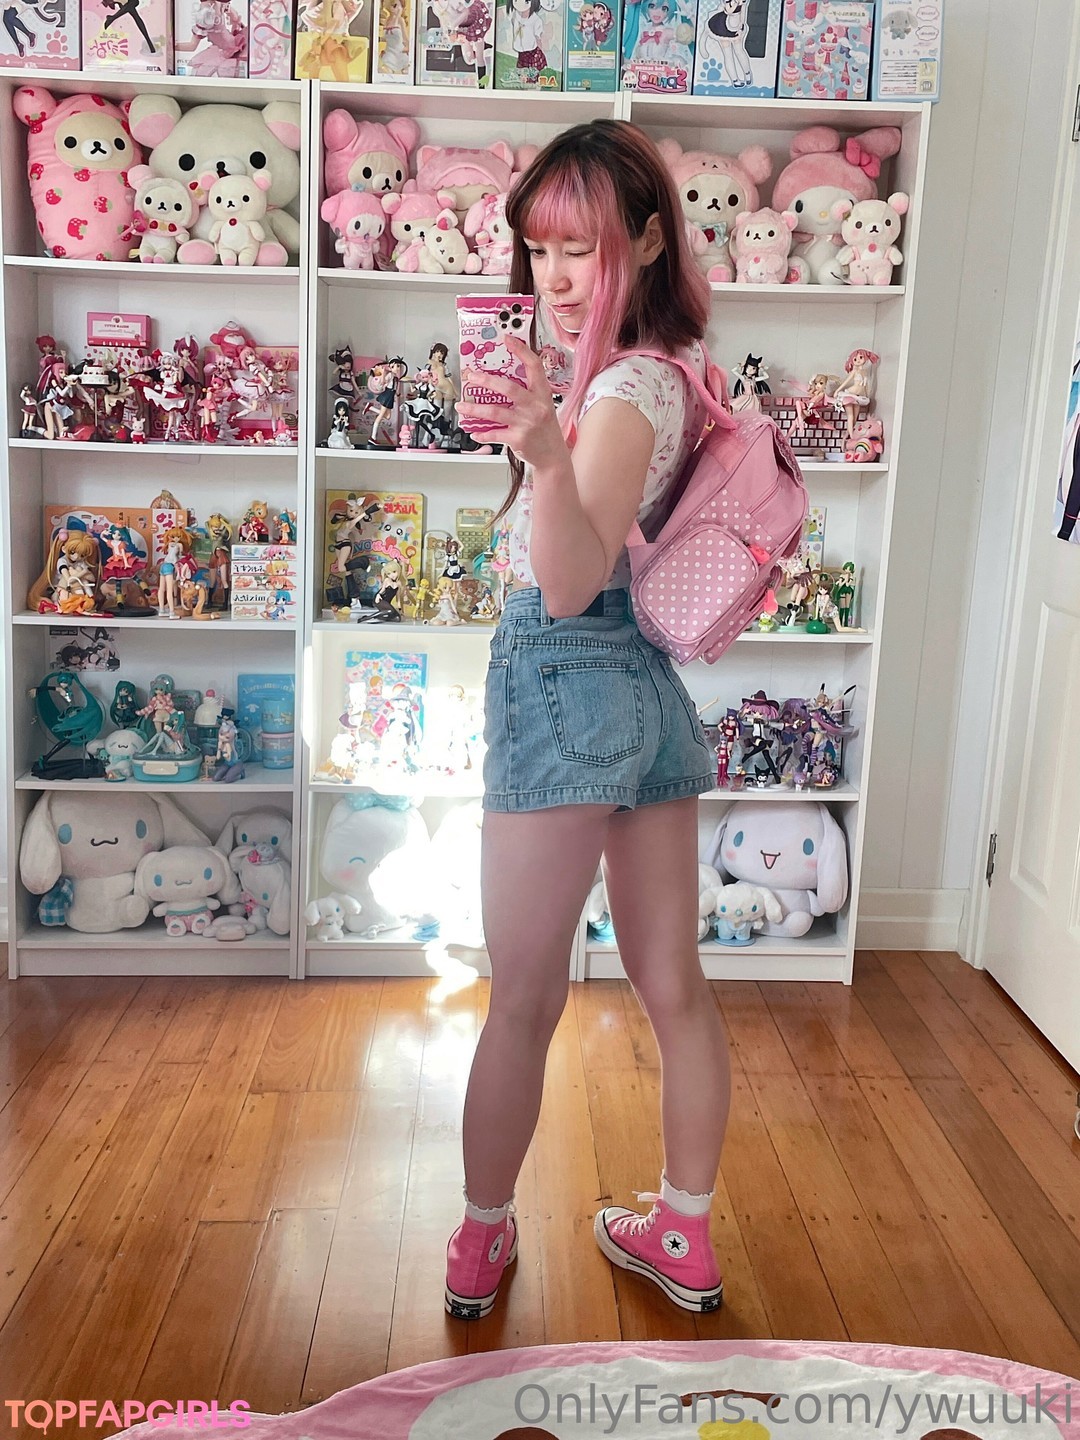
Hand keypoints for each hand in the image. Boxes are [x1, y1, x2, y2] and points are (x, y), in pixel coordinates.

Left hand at [455, 335, 566, 469]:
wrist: (552, 456)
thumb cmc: (544, 429)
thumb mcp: (542, 406)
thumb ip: (526, 393)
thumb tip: (499, 380)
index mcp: (542, 394)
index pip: (534, 366)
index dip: (521, 350)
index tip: (507, 339)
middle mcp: (535, 406)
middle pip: (508, 387)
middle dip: (486, 380)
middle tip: (470, 377)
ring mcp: (526, 423)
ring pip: (495, 411)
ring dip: (474, 409)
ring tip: (461, 407)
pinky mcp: (518, 439)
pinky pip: (494, 434)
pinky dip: (481, 434)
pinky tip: (473, 432)